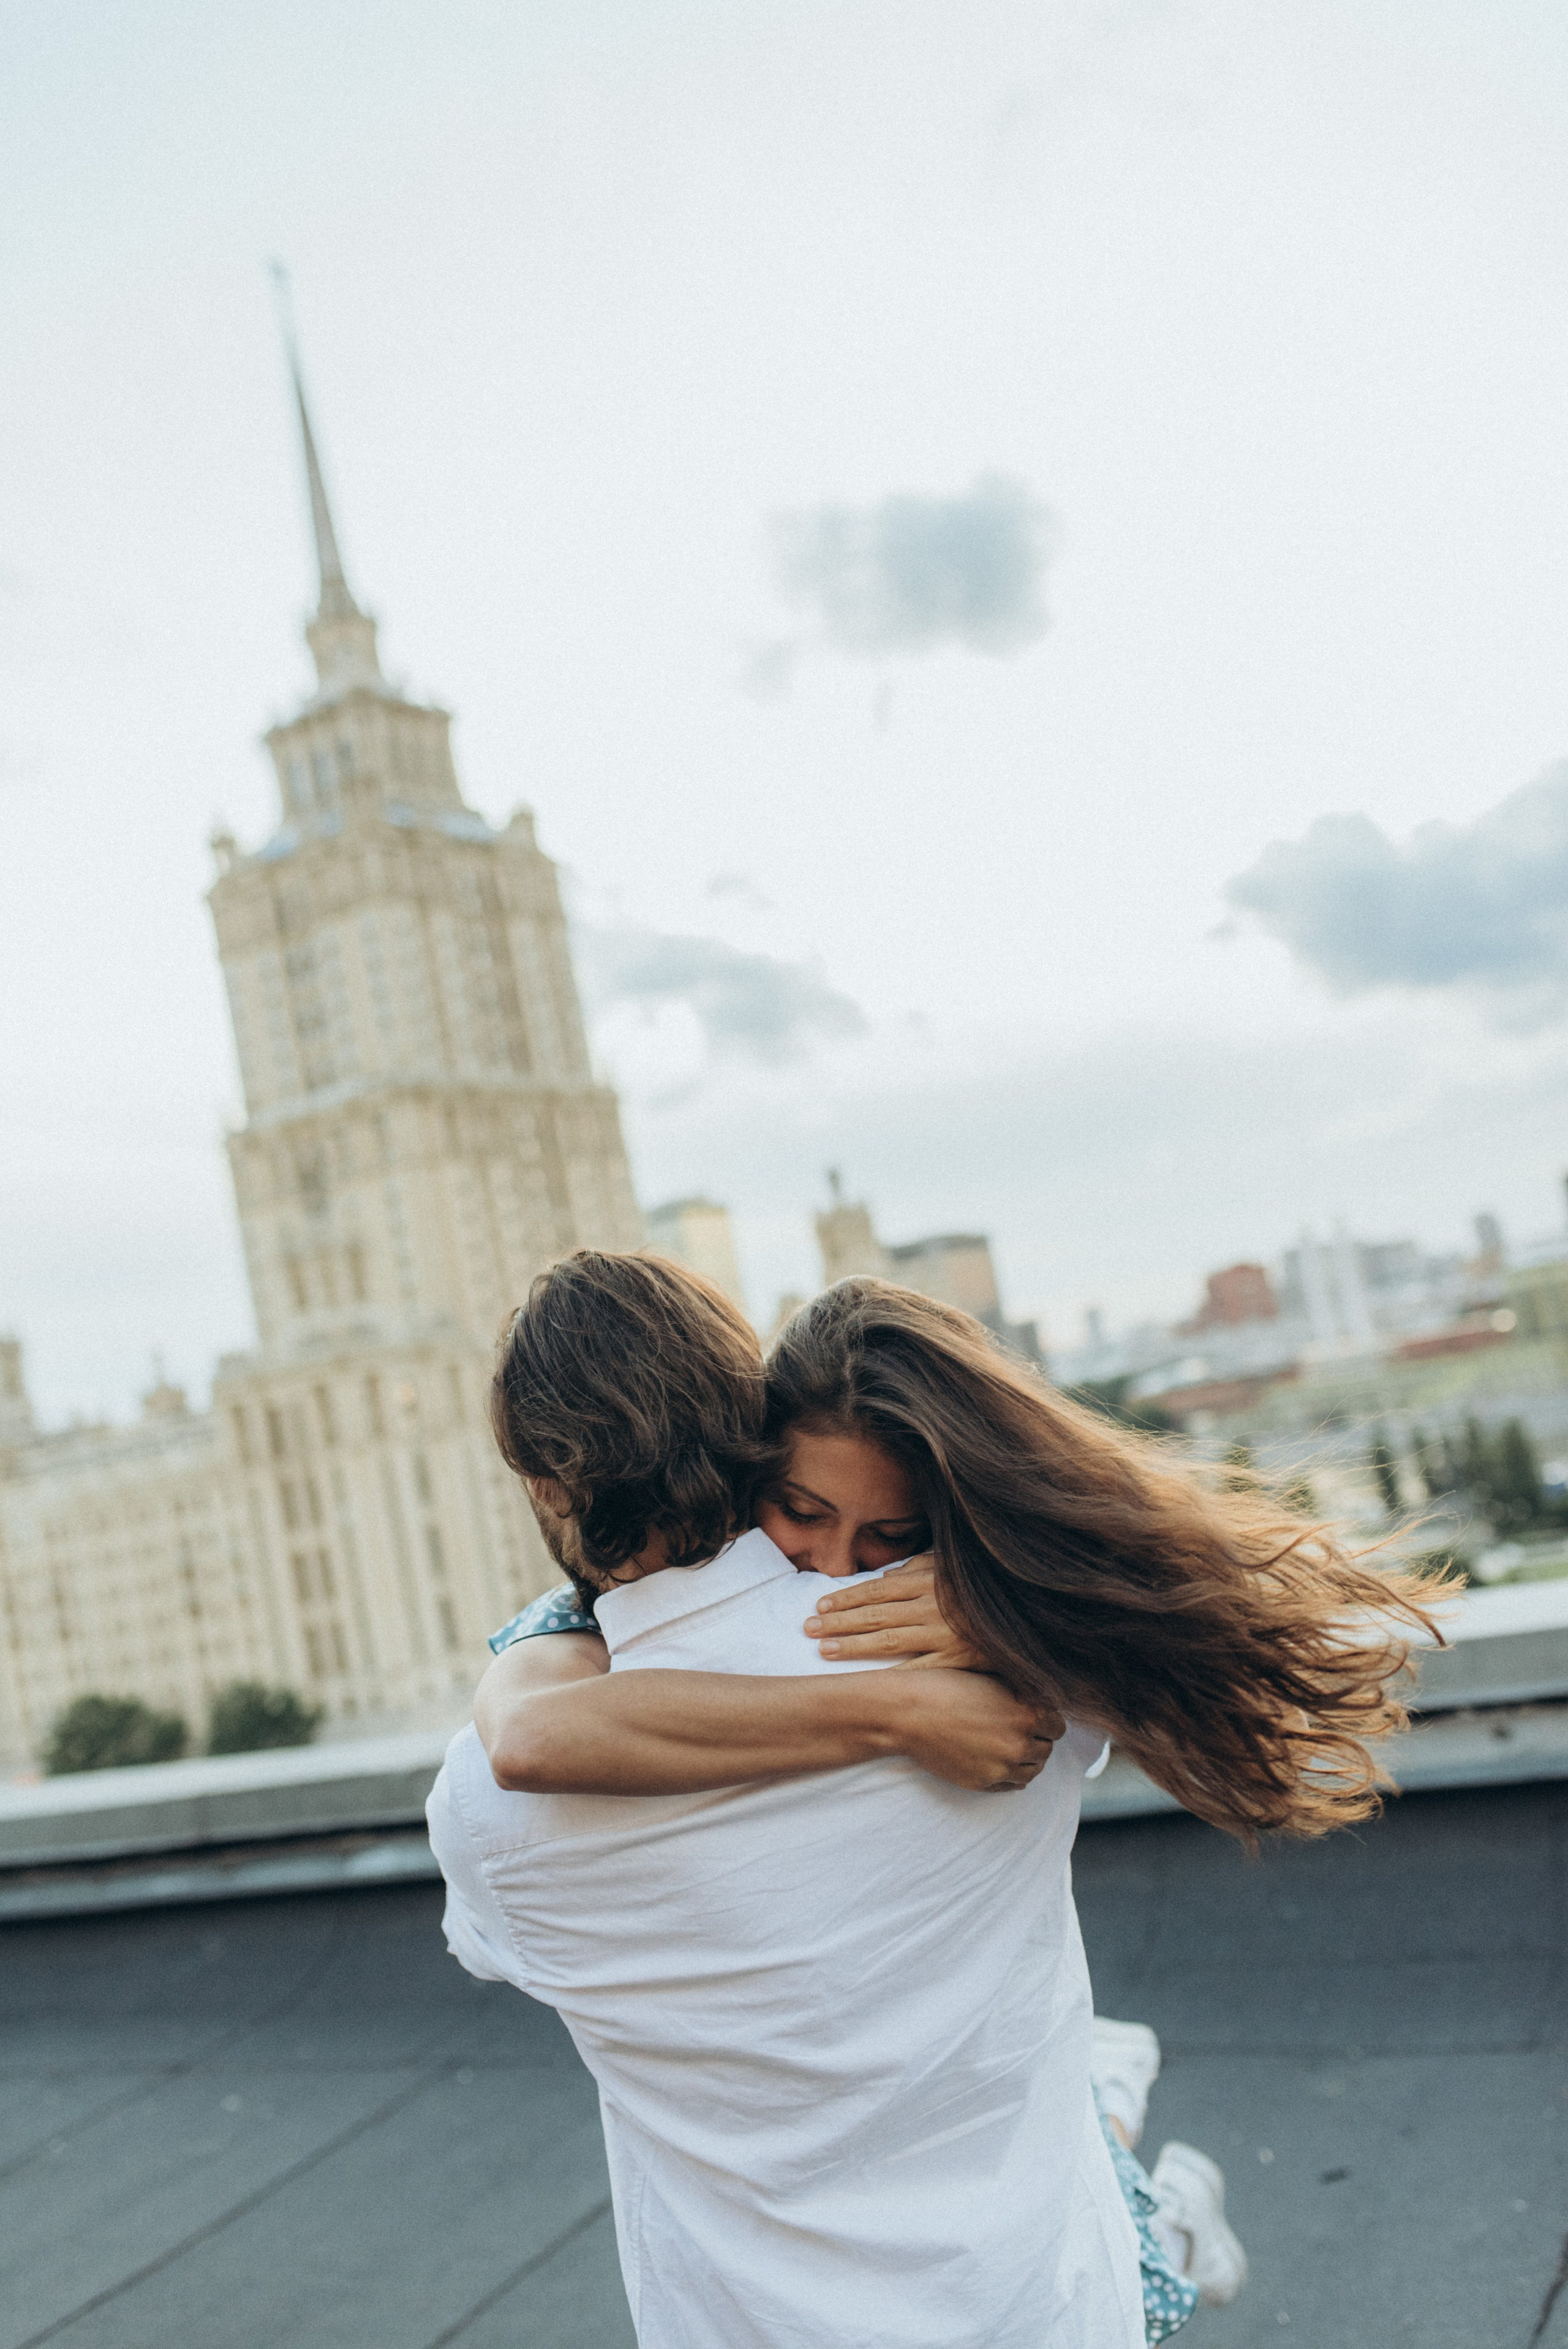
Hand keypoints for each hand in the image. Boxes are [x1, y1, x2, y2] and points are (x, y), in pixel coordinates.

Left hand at [804, 1555, 984, 1670]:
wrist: (1026, 1611)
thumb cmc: (984, 1586)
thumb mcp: (951, 1566)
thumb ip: (917, 1568)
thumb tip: (884, 1579)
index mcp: (927, 1581)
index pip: (876, 1590)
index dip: (845, 1598)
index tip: (820, 1605)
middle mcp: (930, 1606)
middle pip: (874, 1614)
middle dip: (838, 1622)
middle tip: (808, 1628)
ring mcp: (943, 1634)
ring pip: (888, 1641)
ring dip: (853, 1646)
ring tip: (825, 1650)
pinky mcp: (956, 1659)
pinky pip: (918, 1669)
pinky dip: (892, 1676)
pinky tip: (867, 1682)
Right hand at [890, 1669, 1064, 1791]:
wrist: (908, 1713)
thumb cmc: (945, 1686)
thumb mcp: (991, 1680)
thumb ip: (1021, 1693)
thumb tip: (1041, 1699)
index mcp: (1027, 1714)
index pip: (1058, 1725)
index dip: (1047, 1718)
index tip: (1035, 1713)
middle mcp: (1019, 1744)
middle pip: (1047, 1750)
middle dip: (1038, 1738)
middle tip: (1020, 1728)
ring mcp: (1001, 1768)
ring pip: (1032, 1771)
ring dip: (1027, 1759)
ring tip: (1010, 1745)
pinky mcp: (982, 1783)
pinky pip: (1012, 1786)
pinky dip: (1011, 1774)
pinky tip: (999, 1759)